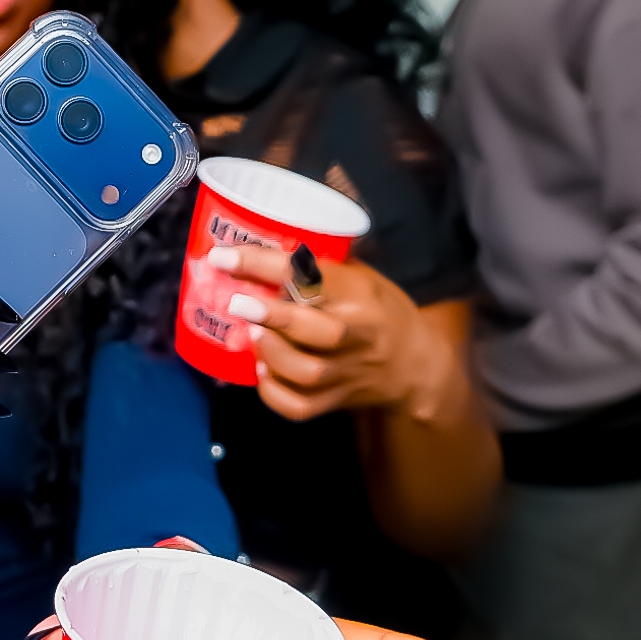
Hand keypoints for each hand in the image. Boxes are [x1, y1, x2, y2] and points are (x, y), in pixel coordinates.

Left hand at [206, 245, 459, 424]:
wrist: (416, 366)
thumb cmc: (379, 310)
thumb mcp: (362, 276)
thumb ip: (322, 262)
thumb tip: (263, 232)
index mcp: (362, 294)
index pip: (313, 277)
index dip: (265, 265)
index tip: (224, 257)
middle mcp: (359, 334)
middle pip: (319, 331)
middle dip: (273, 316)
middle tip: (237, 302)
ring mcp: (350, 372)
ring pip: (308, 372)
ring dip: (272, 353)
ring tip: (252, 334)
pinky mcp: (339, 401)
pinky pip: (301, 407)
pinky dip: (274, 393)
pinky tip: (262, 369)